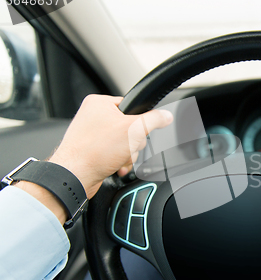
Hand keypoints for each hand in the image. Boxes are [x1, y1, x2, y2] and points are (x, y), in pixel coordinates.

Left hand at [49, 95, 172, 198]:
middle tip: (126, 148)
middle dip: (133, 143)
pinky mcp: (91, 150)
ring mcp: (91, 134)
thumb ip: (154, 120)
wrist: (75, 176)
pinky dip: (118, 161)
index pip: (131, 107)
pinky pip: (114, 153)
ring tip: (119, 159)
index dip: (139, 122)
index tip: (138, 131)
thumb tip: (165, 115)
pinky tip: (115, 166)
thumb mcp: (134, 130)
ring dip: (127, 155)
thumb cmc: (94, 151)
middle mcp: (93, 116)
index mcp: (99, 103)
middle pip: (129, 127)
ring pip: (124, 142)